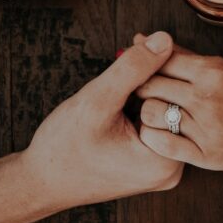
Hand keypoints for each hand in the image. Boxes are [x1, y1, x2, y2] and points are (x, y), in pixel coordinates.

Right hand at [17, 31, 183, 212]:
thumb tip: (165, 39)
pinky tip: (124, 89)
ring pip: (165, 111)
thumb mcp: (98, 100)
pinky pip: (155, 123)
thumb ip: (133, 69)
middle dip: (155, 71)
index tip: (140, 42)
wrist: (42, 182)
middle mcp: (171, 169)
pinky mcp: (150, 164)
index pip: (180, 97)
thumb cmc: (64, 147)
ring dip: (148, 85)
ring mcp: (162, 168)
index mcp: (166, 160)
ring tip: (125, 68)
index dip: (161, 64)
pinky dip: (141, 101)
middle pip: (176, 104)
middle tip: (134, 45)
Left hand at [133, 37, 222, 170]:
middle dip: (140, 86)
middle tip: (139, 91)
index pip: (160, 60)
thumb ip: (186, 56)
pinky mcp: (208, 155)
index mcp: (212, 71)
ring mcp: (207, 127)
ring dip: (146, 111)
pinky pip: (163, 144)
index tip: (138, 68)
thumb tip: (146, 39)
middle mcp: (207, 97)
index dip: (143, 63)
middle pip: (150, 85)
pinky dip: (153, 137)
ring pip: (151, 114)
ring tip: (153, 112)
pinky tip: (159, 132)